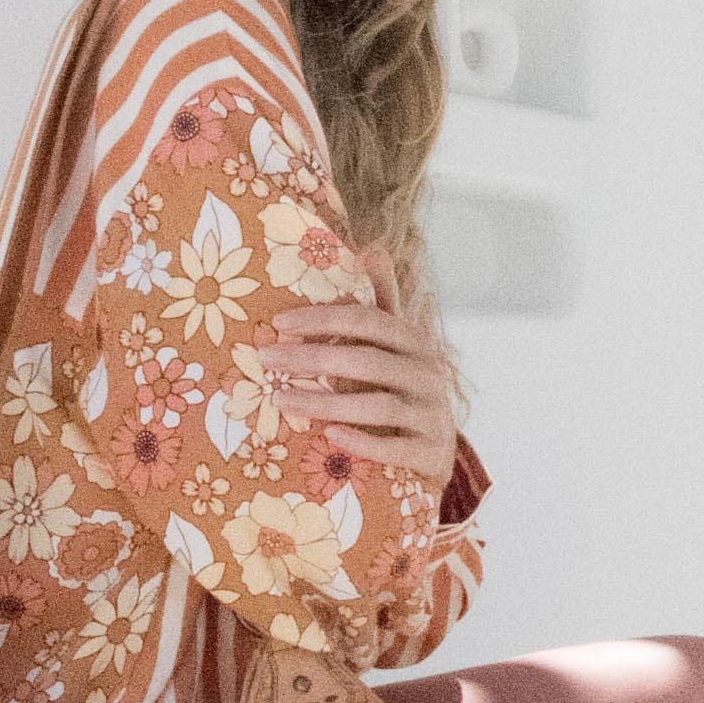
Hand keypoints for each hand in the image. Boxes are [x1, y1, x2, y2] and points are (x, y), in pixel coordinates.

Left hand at [257, 245, 458, 489]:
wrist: (438, 450)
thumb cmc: (404, 391)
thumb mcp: (398, 347)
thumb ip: (383, 305)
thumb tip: (373, 250)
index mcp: (414, 343)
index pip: (368, 320)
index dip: (323, 320)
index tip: (278, 324)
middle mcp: (427, 374)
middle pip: (366, 361)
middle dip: (311, 359)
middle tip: (265, 360)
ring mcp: (431, 414)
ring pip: (376, 406)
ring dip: (323, 403)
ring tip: (280, 400)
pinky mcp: (430, 452)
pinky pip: (394, 448)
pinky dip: (362, 442)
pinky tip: (329, 436)